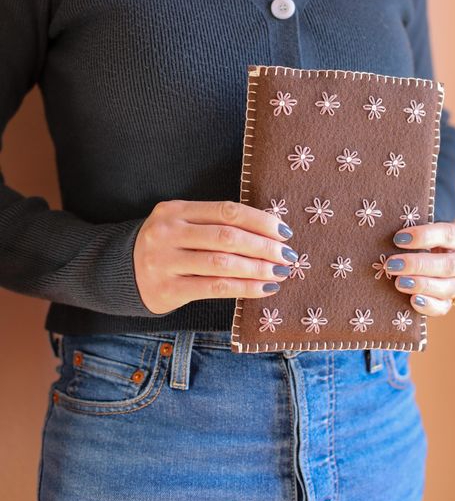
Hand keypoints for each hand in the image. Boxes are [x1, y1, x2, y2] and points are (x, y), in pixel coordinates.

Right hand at [133, 199, 298, 314]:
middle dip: (263, 246)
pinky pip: (214, 288)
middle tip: (288, 254)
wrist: (120, 273)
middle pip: (226, 236)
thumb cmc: (166, 245)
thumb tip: (269, 231)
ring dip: (258, 268)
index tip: (283, 230)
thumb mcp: (182, 224)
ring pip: (222, 264)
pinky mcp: (167, 290)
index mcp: (175, 209)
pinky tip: (263, 288)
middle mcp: (167, 232)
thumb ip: (214, 223)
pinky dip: (244, 288)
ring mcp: (165, 262)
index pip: (226, 211)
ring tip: (281, 272)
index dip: (259, 220)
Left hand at [385, 222, 454, 314]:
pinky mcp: (452, 300)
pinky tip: (413, 300)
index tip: (397, 239)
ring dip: (421, 285)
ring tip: (399, 283)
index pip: (446, 235)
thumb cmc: (431, 240)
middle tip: (392, 264)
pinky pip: (444, 307)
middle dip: (417, 265)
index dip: (423, 236)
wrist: (449, 255)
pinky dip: (428, 305)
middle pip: (447, 265)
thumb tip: (382, 238)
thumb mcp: (429, 230)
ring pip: (447, 288)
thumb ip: (414, 234)